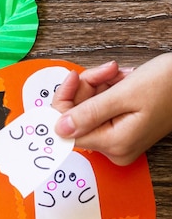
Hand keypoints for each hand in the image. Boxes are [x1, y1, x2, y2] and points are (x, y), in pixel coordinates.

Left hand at [52, 54, 171, 164]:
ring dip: (99, 85)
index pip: (68, 131)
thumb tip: (58, 128)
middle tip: (105, 70)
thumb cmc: (167, 84)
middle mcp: (116, 148)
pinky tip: (122, 79)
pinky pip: (102, 108)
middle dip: (87, 87)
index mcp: (115, 144)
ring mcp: (119, 140)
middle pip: (78, 117)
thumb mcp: (124, 94)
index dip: (65, 102)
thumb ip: (88, 112)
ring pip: (89, 109)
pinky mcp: (123, 130)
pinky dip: (108, 89)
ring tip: (118, 72)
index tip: (74, 78)